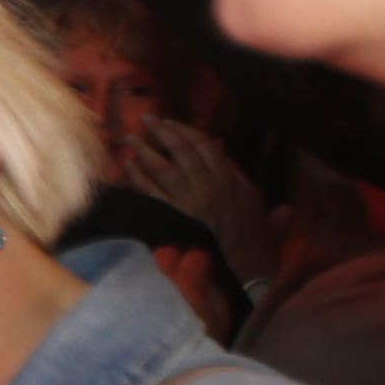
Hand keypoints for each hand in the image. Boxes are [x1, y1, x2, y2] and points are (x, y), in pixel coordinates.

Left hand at [110, 110, 277, 298]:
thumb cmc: (254, 240)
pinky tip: (128, 166)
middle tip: (146, 118)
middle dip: (163, 132)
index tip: (172, 123)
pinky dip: (138, 176)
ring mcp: (190, 199)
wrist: (244, 266)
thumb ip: (244, 178)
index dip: (187, 132)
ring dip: (146, 149)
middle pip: (182, 150)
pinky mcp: (174, 215)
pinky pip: (152, 191)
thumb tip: (237, 160)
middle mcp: (209, 184)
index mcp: (231, 179)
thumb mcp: (257, 205)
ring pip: (163, 166)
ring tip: (132, 137)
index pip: (206, 147)